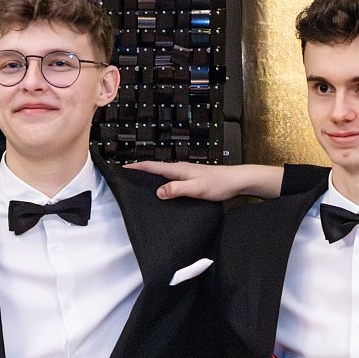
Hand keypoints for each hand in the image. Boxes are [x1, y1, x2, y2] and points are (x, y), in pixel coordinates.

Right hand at [124, 161, 284, 199]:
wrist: (238, 181)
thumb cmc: (219, 184)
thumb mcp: (197, 188)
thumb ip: (177, 189)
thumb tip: (158, 191)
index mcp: (178, 169)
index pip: (152, 166)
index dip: (136, 167)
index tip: (121, 169)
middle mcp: (180, 168)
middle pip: (155, 169)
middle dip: (139, 172)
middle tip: (125, 179)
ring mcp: (186, 173)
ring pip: (163, 175)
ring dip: (151, 178)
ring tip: (139, 186)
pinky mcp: (192, 179)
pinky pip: (172, 180)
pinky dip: (162, 183)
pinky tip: (163, 192)